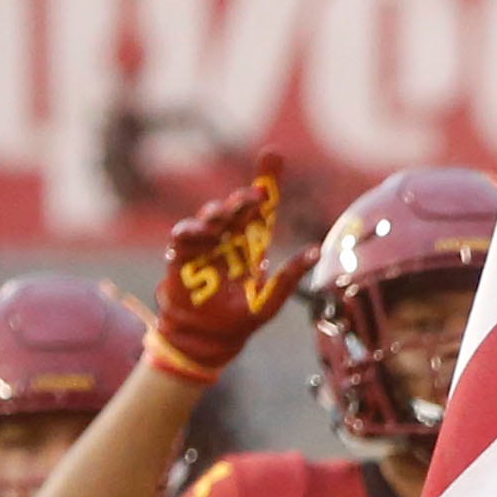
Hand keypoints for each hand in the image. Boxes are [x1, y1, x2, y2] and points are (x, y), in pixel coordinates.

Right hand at [151, 153, 301, 380]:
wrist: (207, 340)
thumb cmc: (240, 321)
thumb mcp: (269, 302)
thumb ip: (289, 277)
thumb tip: (315, 251)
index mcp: (252, 245)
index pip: (262, 209)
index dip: (267, 181)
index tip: (273, 155)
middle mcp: (229, 239)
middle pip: (236, 208)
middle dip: (244, 197)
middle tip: (256, 196)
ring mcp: (205, 246)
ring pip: (210, 217)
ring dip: (218, 213)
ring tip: (226, 215)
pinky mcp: (182, 257)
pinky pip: (183, 236)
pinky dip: (191, 230)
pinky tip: (202, 233)